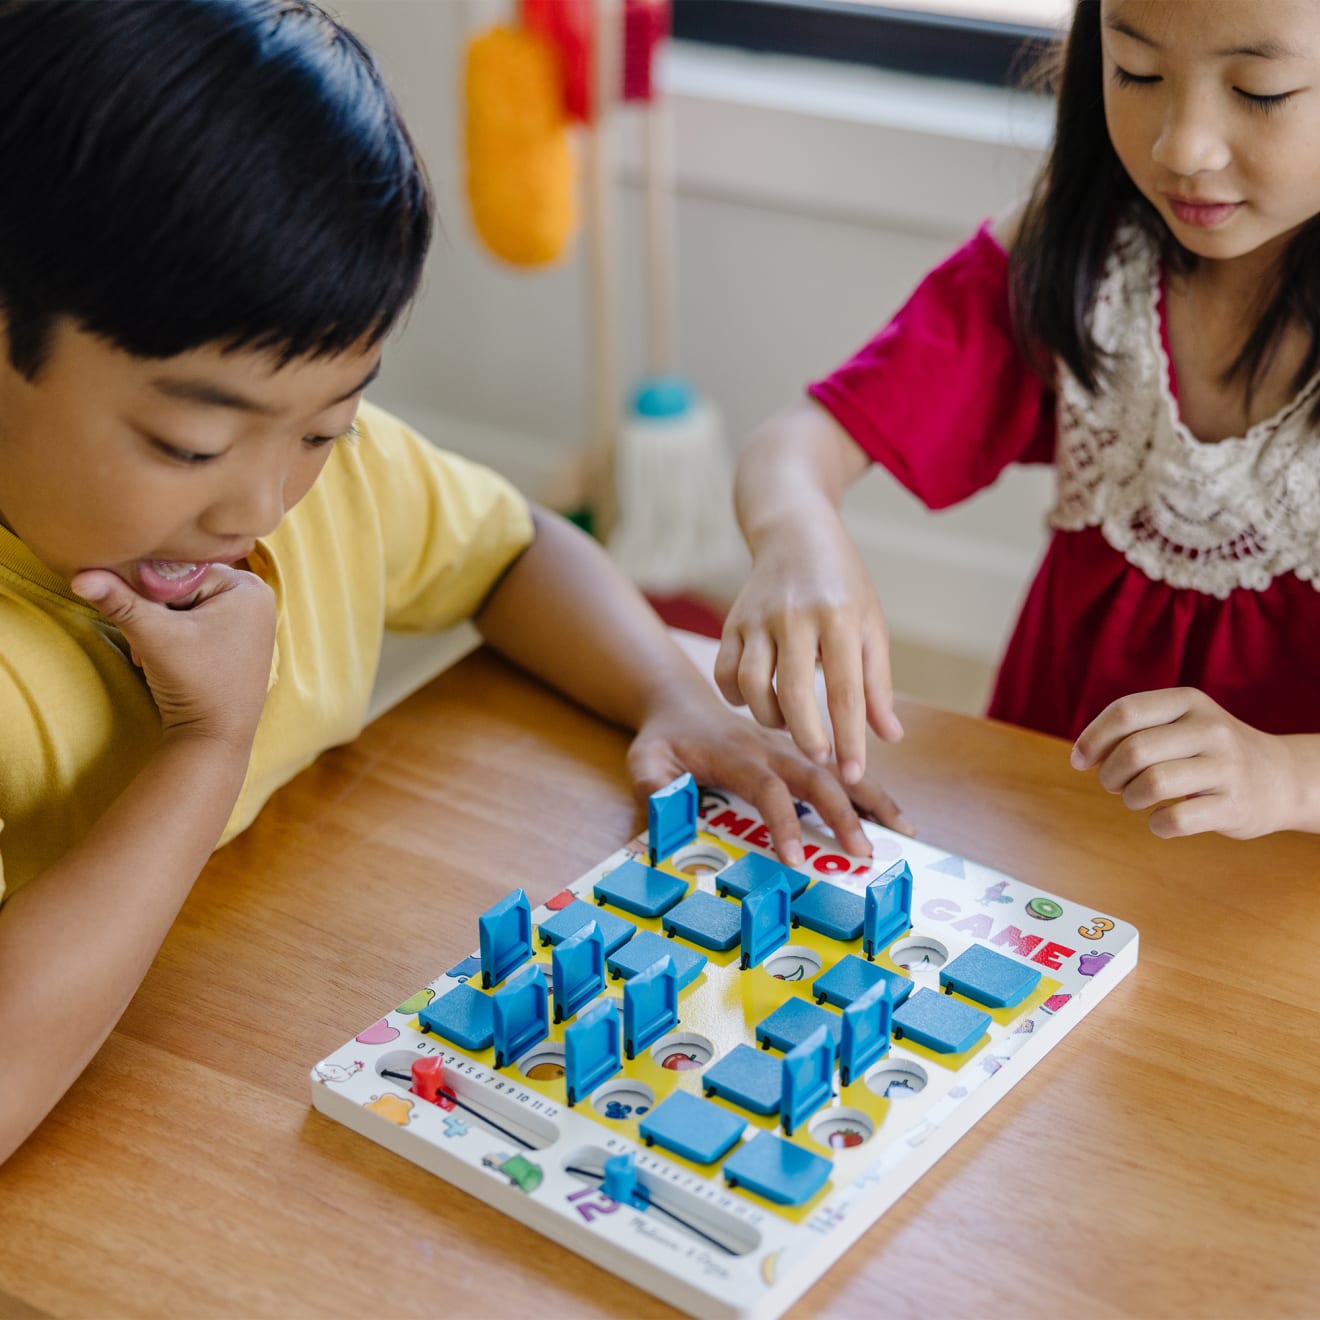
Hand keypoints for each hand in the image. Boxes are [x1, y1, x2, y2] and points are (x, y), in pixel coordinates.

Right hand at [70, 565, 276, 753]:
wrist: (215, 738)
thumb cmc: (196, 684)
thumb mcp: (154, 636)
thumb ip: (119, 602)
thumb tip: (81, 575)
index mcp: (247, 587)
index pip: (180, 570)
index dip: (151, 594)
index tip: (145, 622)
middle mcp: (255, 597)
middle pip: (183, 587)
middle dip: (156, 614)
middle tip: (149, 642)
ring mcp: (249, 619)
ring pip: (185, 606)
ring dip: (160, 627)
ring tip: (157, 654)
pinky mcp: (237, 639)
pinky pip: (196, 622)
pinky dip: (174, 637)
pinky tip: (168, 659)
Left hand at [627, 687, 913, 866]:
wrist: (680, 706)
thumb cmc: (664, 740)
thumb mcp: (645, 760)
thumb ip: (653, 784)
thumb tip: (668, 807)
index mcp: (737, 756)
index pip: (767, 788)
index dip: (783, 822)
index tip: (797, 858)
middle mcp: (771, 750)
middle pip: (816, 778)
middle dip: (843, 814)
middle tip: (866, 852)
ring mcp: (790, 750)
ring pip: (837, 772)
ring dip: (871, 799)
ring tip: (905, 830)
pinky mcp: (799, 756)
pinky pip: (839, 772)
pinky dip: (869, 791)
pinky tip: (894, 815)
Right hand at [714, 516, 901, 787]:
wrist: (795, 534)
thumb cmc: (842, 585)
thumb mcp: (870, 624)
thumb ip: (876, 683)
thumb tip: (888, 736)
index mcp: (839, 616)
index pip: (845, 690)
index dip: (849, 738)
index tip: (854, 774)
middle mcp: (795, 616)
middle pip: (794, 692)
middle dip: (807, 736)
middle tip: (820, 760)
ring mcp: (758, 618)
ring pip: (752, 685)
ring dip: (770, 718)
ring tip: (790, 723)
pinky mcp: (732, 623)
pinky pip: (725, 673)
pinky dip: (738, 698)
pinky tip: (760, 701)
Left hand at [1070, 687, 1297, 838]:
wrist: (1279, 778)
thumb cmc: (1206, 751)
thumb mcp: (1178, 722)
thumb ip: (1131, 729)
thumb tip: (1081, 755)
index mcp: (1188, 701)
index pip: (1125, 711)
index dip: (1092, 739)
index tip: (1080, 760)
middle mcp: (1210, 729)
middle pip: (1134, 750)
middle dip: (1109, 773)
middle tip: (1112, 783)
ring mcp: (1226, 768)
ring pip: (1151, 784)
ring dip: (1129, 797)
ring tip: (1135, 798)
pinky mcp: (1234, 806)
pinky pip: (1175, 820)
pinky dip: (1157, 824)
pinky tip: (1162, 819)